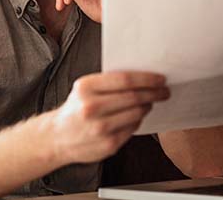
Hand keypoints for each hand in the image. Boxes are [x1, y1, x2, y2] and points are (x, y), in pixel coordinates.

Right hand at [46, 71, 169, 164]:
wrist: (58, 137)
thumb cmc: (76, 109)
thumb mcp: (85, 88)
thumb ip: (109, 82)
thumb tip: (143, 77)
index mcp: (86, 87)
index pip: (125, 79)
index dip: (147, 78)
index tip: (160, 78)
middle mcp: (91, 108)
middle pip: (134, 97)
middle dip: (154, 92)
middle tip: (164, 91)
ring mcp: (100, 128)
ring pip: (137, 113)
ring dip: (148, 106)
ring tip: (150, 102)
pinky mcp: (108, 144)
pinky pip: (133, 128)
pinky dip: (138, 120)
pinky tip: (137, 116)